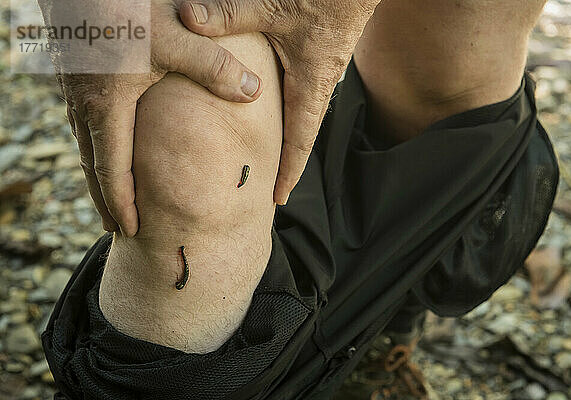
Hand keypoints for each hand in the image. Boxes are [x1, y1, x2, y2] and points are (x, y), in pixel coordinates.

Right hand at [38, 0, 262, 235]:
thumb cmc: (127, 5)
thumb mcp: (178, 36)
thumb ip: (217, 67)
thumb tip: (253, 93)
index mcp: (108, 105)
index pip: (112, 171)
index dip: (122, 203)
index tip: (131, 229)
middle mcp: (83, 105)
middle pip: (92, 168)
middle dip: (106, 201)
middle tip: (117, 227)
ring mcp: (73, 90)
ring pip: (84, 146)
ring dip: (98, 175)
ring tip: (111, 195)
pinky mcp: (73, 75)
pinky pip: (81, 123)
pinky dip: (95, 145)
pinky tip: (107, 143)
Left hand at [179, 0, 379, 203]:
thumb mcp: (273, 4)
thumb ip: (229, 14)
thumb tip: (187, 21)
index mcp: (311, 83)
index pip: (300, 140)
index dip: (289, 172)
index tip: (278, 198)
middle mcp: (321, 83)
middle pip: (303, 135)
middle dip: (287, 163)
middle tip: (270, 186)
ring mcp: (324, 71)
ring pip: (304, 115)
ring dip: (290, 139)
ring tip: (272, 157)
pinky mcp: (322, 57)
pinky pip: (305, 95)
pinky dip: (291, 113)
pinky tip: (275, 108)